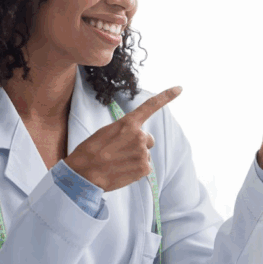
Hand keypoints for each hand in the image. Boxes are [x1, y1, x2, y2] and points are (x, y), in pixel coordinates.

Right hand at [65, 86, 182, 190]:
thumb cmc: (90, 152)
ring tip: (117, 162)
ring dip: (134, 158)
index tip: (179, 88)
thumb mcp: (106, 133)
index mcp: (128, 124)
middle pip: (147, 139)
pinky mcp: (144, 168)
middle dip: (137, 145)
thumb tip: (138, 139)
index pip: (150, 106)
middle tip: (118, 152)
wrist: (83, 174)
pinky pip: (144, 167)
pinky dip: (135, 170)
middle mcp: (139, 136)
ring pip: (144, 154)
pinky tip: (122, 171)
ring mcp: (143, 152)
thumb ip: (125, 131)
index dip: (166, 96)